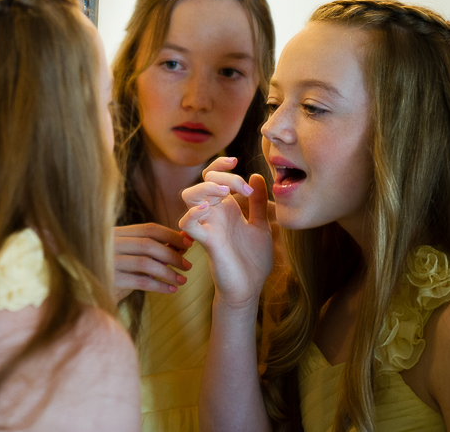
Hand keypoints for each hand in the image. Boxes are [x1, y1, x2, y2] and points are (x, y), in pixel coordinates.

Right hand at [112, 223, 193, 302]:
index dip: (171, 235)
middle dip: (172, 255)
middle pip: (148, 244)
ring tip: (182, 280)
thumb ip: (152, 249)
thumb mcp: (131, 257)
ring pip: (145, 263)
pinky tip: (171, 290)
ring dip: (168, 272)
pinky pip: (141, 282)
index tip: (189, 243)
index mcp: (117, 233)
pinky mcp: (110, 280)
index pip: (148, 228)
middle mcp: (111, 243)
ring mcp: (108, 261)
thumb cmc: (115, 272)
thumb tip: (183, 242)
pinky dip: (159, 286)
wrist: (89, 292)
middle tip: (188, 265)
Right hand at [179, 160, 272, 310]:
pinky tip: (208, 208)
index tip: (238, 162)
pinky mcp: (206, 241)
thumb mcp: (262, 225)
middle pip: (202, 180)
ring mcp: (208, 225)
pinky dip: (192, 213)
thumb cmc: (253, 259)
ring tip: (224, 192)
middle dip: (221, 175)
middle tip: (243, 190)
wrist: (250, 288)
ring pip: (188, 196)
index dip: (221, 164)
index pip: (213, 175)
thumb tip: (256, 176)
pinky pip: (187, 223)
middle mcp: (214, 213)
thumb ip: (258, 202)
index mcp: (226, 207)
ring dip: (205, 188)